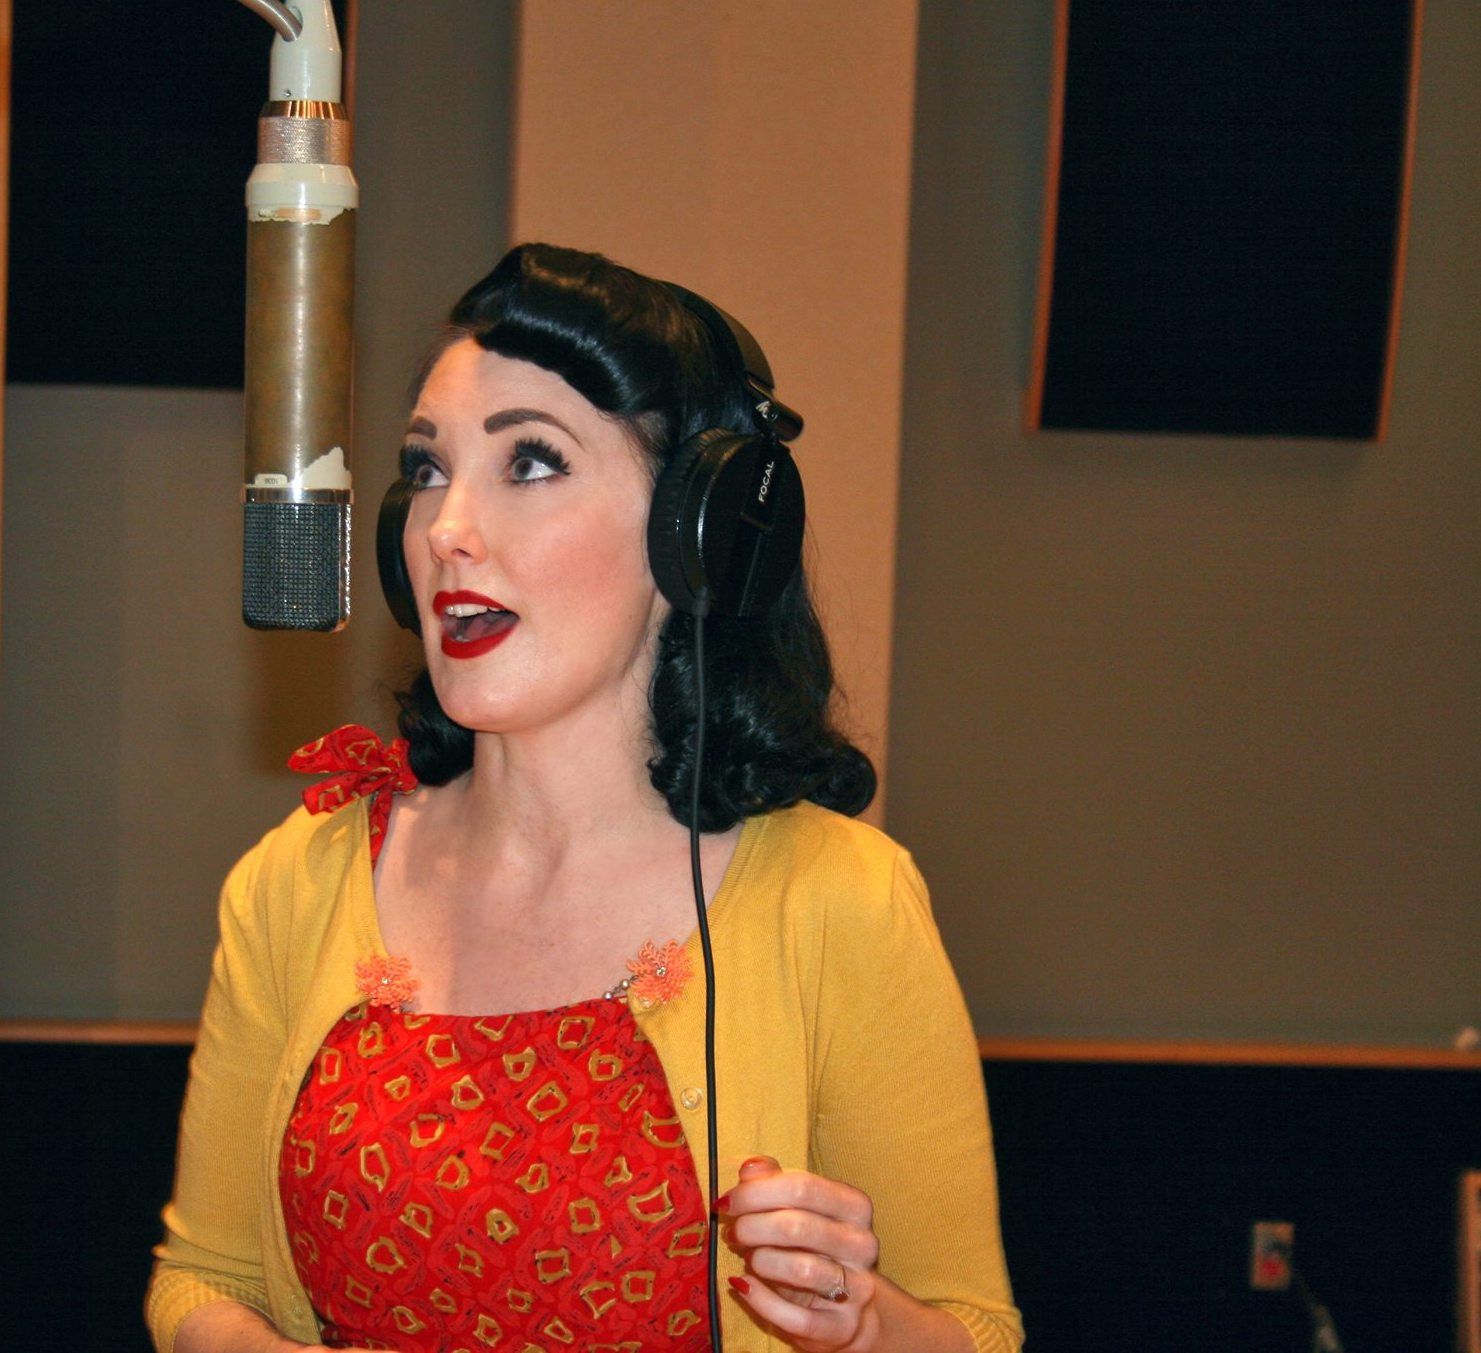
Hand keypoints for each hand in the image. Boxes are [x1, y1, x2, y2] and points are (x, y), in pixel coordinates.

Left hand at [718, 1155, 880, 1351]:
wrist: (849, 1310)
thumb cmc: (814, 1249)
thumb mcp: (799, 1211)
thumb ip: (774, 1183)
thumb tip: (750, 1167)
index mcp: (854, 1207)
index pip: (803, 1187)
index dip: (757, 1192)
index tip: (728, 1201)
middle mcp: (862, 1244)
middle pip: (798, 1226)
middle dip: (753, 1227)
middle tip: (733, 1232)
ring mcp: (858, 1287)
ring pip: (801, 1268)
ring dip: (760, 1262)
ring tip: (748, 1258)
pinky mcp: (844, 1326)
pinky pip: (797, 1316)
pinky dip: (762, 1300)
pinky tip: (744, 1286)